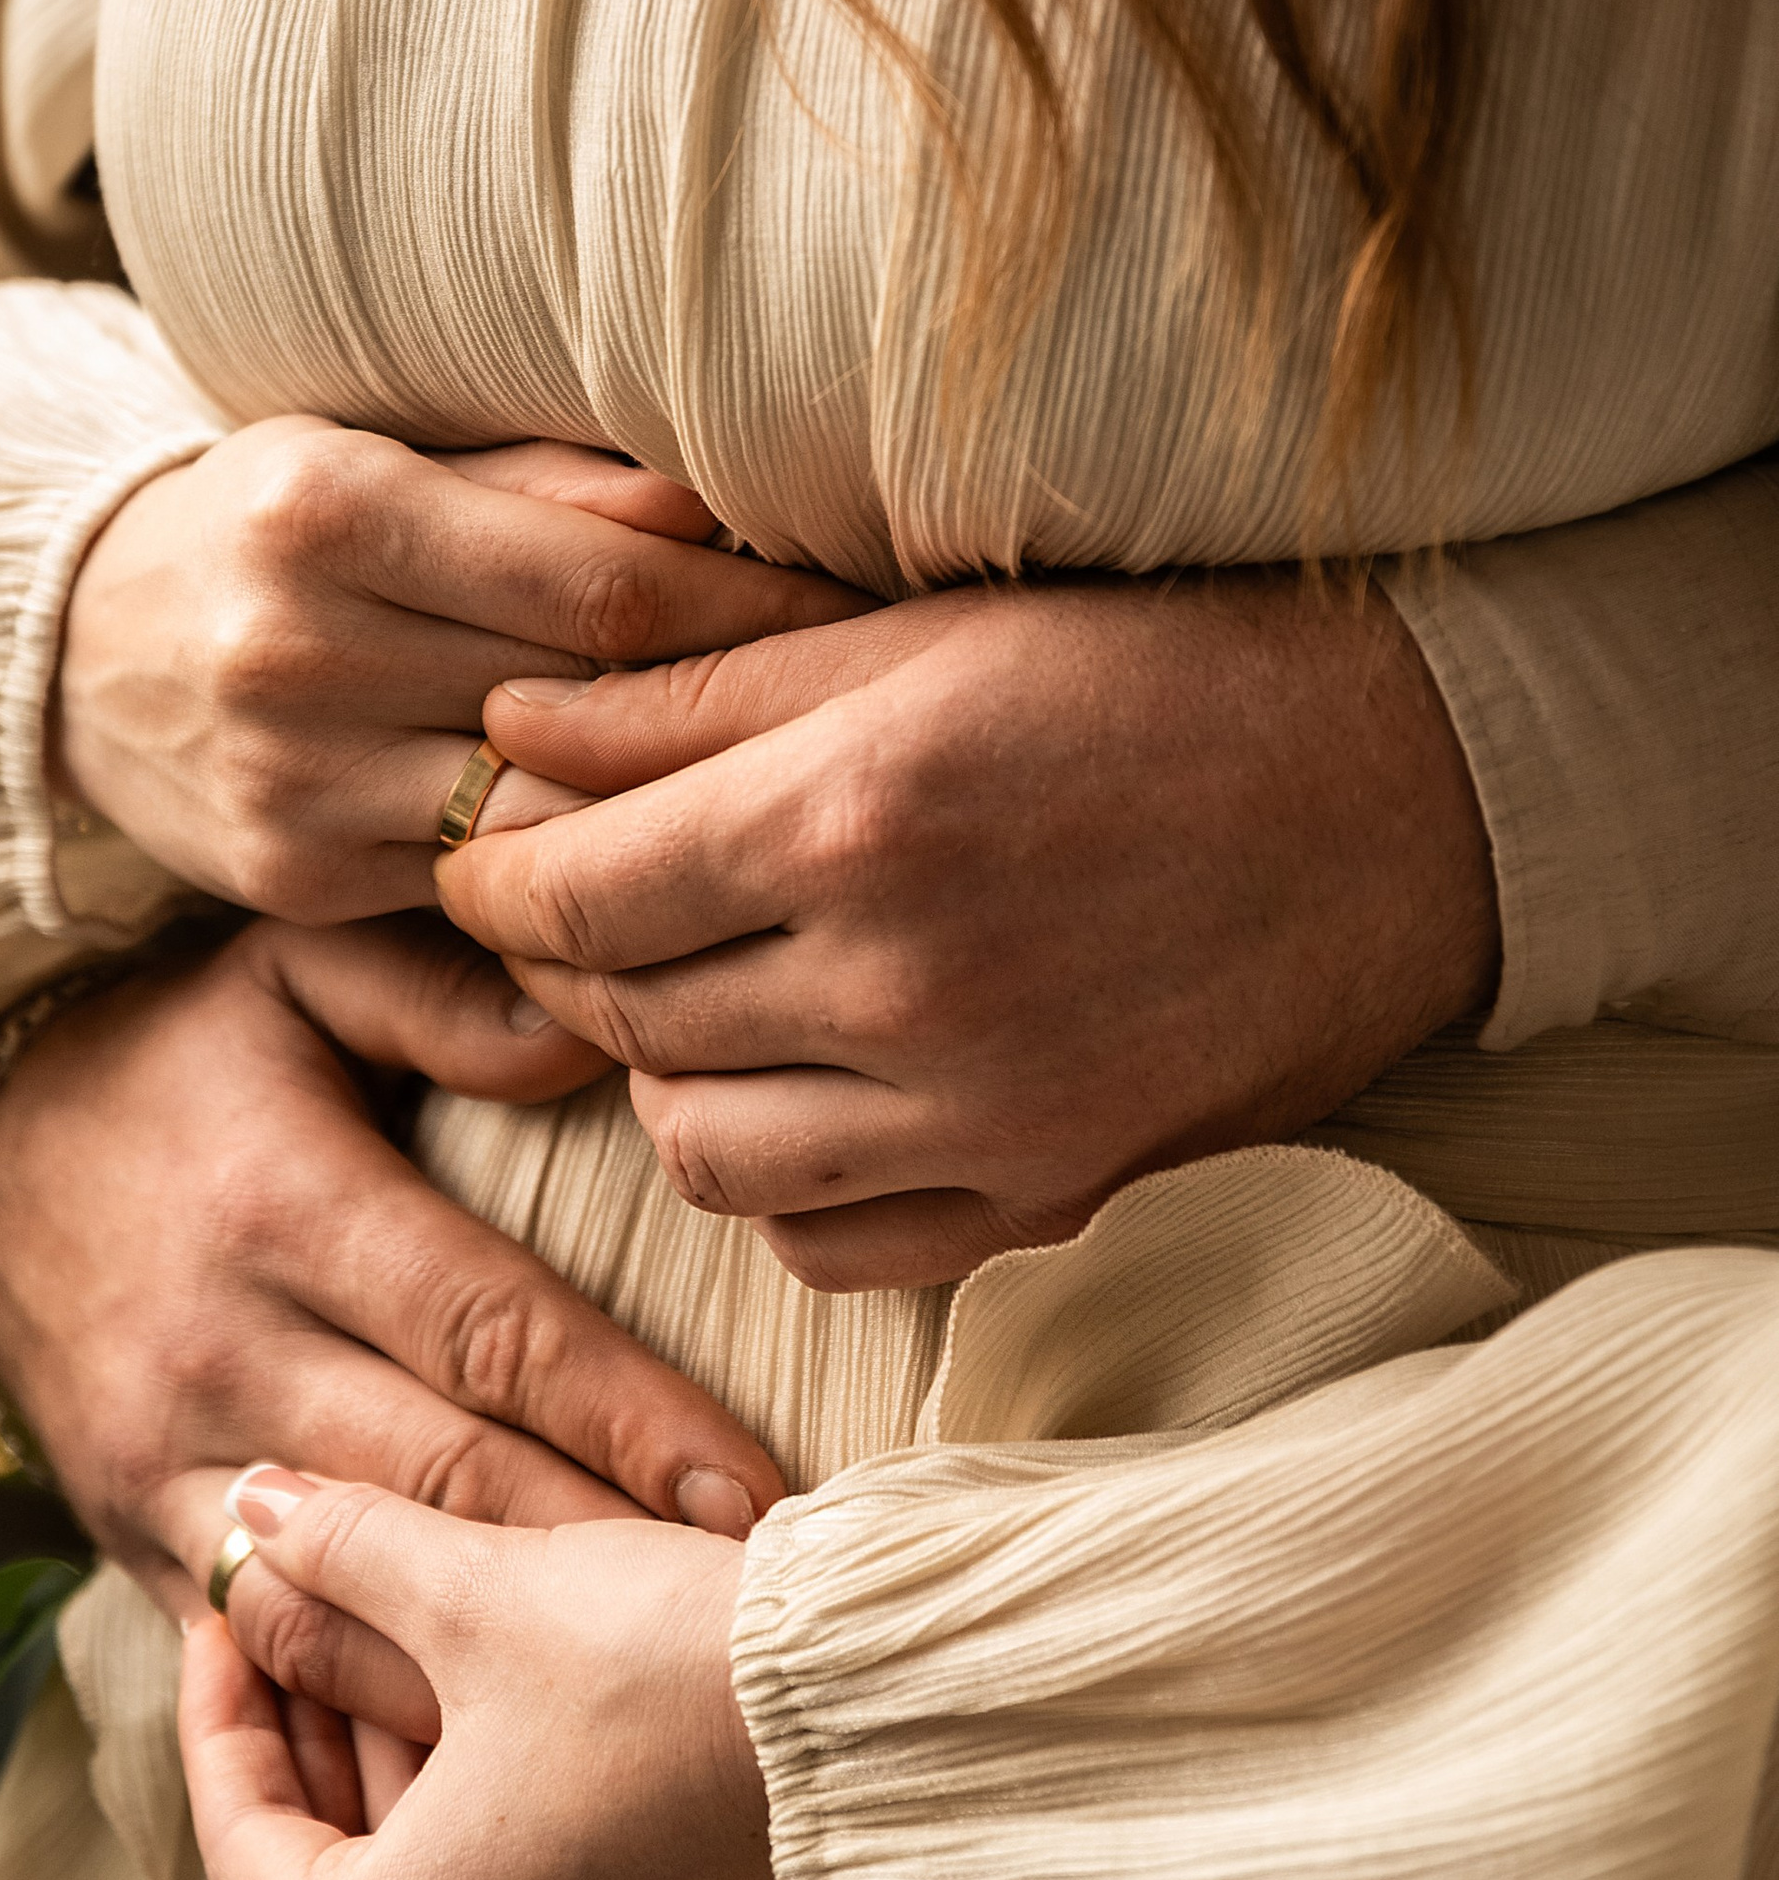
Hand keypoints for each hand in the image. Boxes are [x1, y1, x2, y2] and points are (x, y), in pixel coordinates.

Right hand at [0, 914, 783, 1769]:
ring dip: (495, 1670)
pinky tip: (490, 1760)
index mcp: (284, 1207)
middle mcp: (221, 1350)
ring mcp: (164, 1462)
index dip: (629, 1419)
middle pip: (446, 1488)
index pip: (489, 1332)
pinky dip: (366, 1715)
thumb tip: (589, 1034)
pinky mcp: (130, 1539)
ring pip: (351, 1603)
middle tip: (747, 1621)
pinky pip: (259, 1655)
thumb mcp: (290, 971)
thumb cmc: (182, 1059)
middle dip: (602, 1565)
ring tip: (642, 1709)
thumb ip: (439, 996)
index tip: (750, 1493)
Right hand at [54, 421, 861, 919]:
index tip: (856, 616)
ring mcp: (291, 783)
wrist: (68, 652)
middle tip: (858, 719)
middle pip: (587, 706)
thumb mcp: (382, 457)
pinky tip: (657, 861)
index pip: (607, 581)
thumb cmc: (270, 530)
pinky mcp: (290, 885)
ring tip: (779, 796)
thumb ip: (546, 487)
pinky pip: (476, 893)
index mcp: (336, 511)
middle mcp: (301, 649)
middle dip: (732, 714)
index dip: (753, 606)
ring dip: (664, 814)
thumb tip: (718, 506)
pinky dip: (570, 875)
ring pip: (542, 820)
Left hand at [181, 1467, 779, 1879]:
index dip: (217, 1718)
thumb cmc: (659, 1668)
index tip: (224, 1615)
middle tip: (284, 1618)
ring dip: (377, 1761)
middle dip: (296, 1739)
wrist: (876, 1717)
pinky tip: (471, 1688)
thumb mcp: (475, 1591)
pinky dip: (458, 1796)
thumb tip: (252, 1511)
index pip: (242, 1845)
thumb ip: (343, 1552)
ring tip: (377, 1624)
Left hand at [438, 571, 1499, 1288]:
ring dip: (665, 1076)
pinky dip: (777, 1183)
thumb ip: (690, 693)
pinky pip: (824, 1242)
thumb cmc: (1146, 678)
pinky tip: (801, 1094)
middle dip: (570, 965)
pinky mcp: (1050, 1196)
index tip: (487, 859)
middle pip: (625, 1017)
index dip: (498, 878)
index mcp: (855, 814)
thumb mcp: (908, 637)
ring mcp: (984, 1111)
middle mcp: (908, 981)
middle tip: (578, 914)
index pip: (572, 893)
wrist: (1394, 800)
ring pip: (701, 1150)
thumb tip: (508, 731)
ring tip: (695, 999)